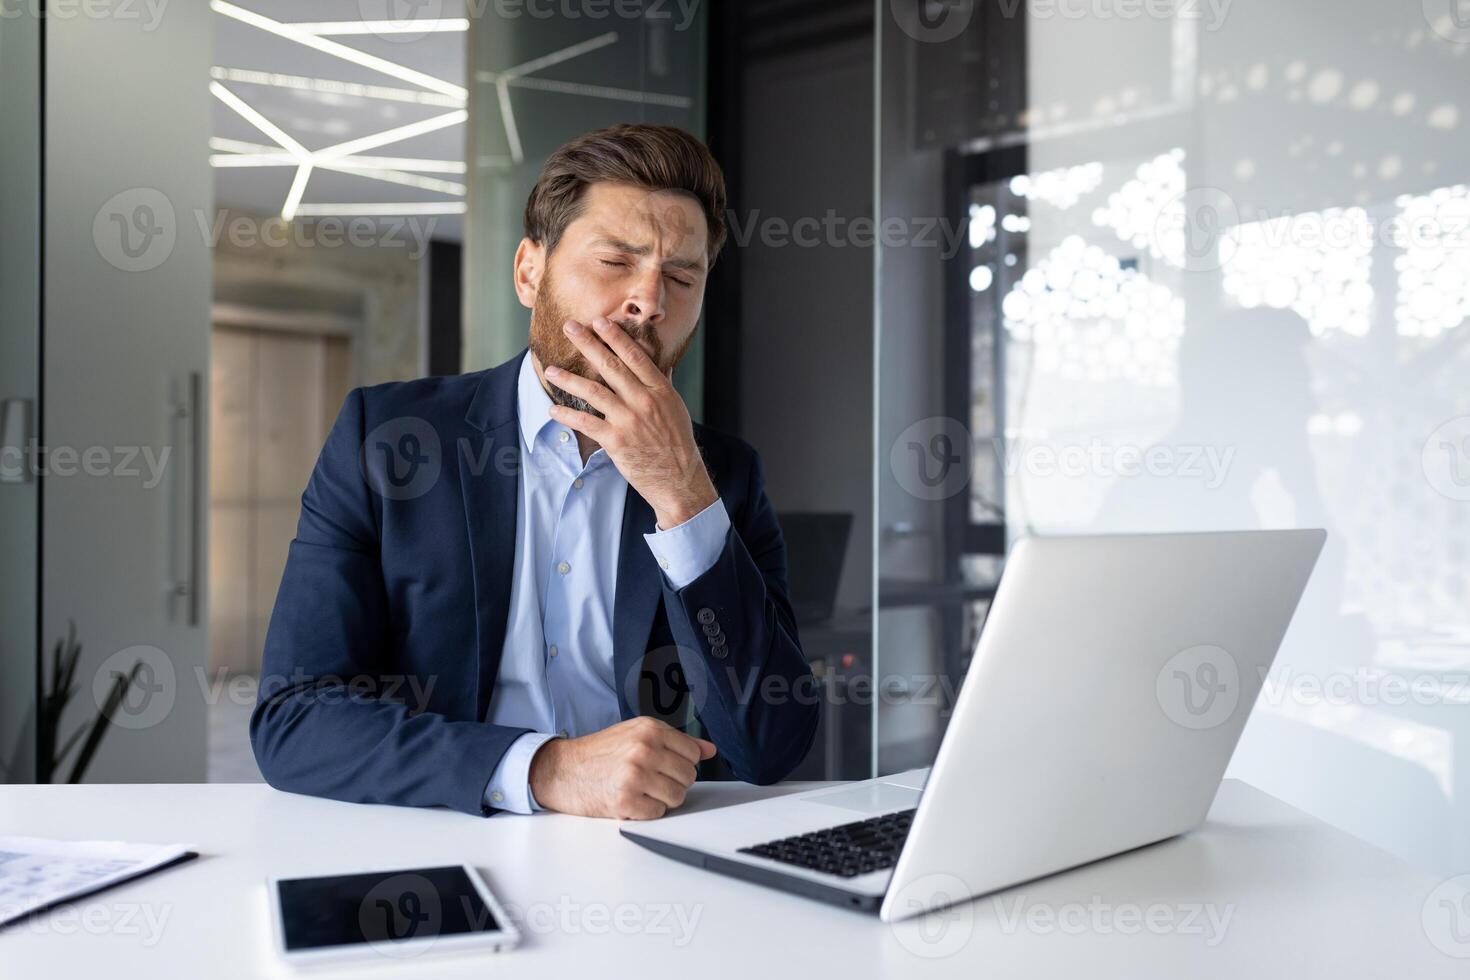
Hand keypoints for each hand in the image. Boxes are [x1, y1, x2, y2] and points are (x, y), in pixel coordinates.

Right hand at [528, 716, 717, 818]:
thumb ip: (675, 741)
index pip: (693, 753)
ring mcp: (635, 775)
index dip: (682, 764)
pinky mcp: (625, 800)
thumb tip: (708, 749)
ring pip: (677, 796)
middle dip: (673, 783)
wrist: (561, 770)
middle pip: (688, 776)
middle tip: (650, 781)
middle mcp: (644, 749)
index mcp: (649, 729)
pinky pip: (658, 813)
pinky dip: (647, 812)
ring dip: (662, 799)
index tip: (665, 767)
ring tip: (641, 791)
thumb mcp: (636, 734)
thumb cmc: (599, 754)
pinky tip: (631, 801)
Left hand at [544, 317, 717, 529]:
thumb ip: (663, 385)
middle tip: (570, 327)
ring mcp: (629, 421)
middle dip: (588, 344)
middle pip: (611, 366)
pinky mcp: (616, 441)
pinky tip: (553, 409)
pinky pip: (586, 423)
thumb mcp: (675, 408)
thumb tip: (661, 364)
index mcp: (660, 390)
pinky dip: (568, 415)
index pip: (635, 357)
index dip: (615, 337)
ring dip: (569, 379)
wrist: (679, 478)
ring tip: (551, 370)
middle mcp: (644, 401)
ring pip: (594, 392)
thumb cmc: (676, 442)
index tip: (600, 321)